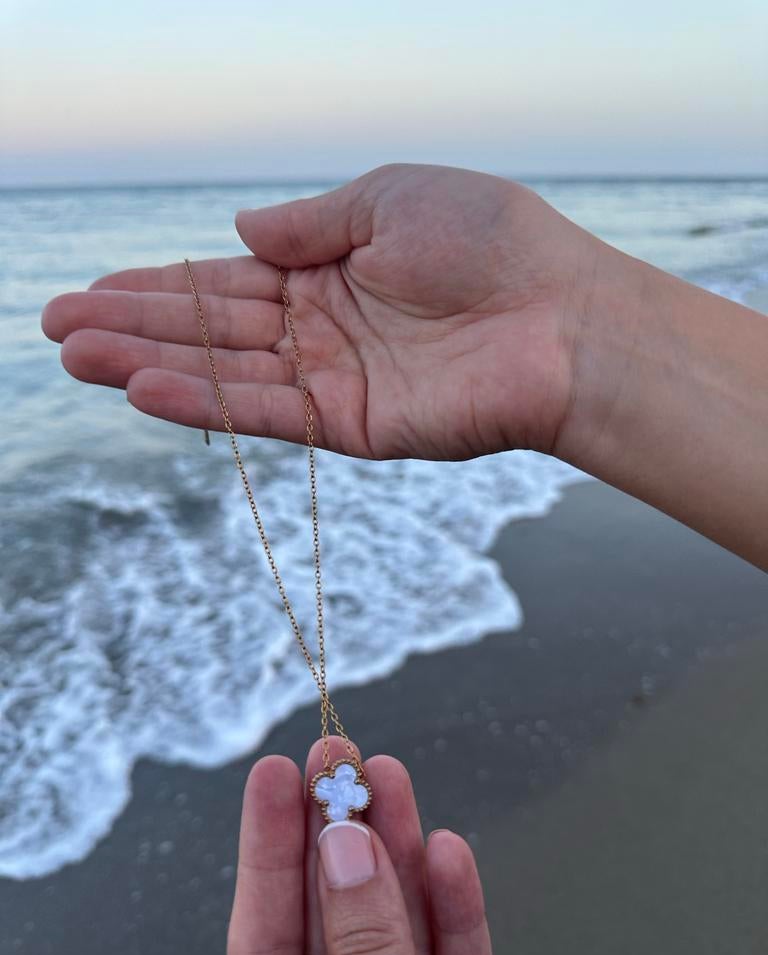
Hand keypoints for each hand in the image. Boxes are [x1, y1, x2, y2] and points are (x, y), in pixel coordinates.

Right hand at [42, 162, 598, 460]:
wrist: (563, 318)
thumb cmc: (493, 243)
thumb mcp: (389, 198)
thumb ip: (309, 222)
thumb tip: (239, 231)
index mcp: (332, 270)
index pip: (228, 281)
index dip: (160, 285)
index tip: (95, 289)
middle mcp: (324, 328)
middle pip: (212, 330)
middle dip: (135, 327)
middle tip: (57, 328)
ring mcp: (334, 379)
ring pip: (225, 373)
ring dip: (149, 365)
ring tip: (76, 357)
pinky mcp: (351, 426)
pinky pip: (266, 413)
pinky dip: (206, 403)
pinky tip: (144, 390)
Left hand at [221, 737, 499, 954]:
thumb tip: (350, 850)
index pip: (263, 933)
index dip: (268, 846)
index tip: (274, 771)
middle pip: (334, 919)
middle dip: (338, 829)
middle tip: (338, 755)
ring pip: (400, 937)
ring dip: (399, 853)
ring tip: (390, 778)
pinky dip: (458, 917)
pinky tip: (448, 854)